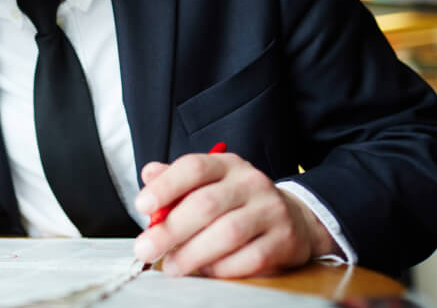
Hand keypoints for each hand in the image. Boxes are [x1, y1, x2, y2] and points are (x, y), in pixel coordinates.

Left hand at [133, 152, 339, 277]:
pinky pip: (250, 258)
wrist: (294, 218)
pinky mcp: (284, 240)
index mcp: (227, 165)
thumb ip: (177, 180)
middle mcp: (250, 182)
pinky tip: (205, 271)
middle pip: (206, 204)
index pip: (194, 167)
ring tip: (172, 266)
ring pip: (227, 233)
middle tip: (146, 248)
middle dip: (170, 230)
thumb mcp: (209, 183)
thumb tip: (148, 174)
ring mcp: (270, 210)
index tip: (141, 206)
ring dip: (193, 254)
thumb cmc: (237, 202)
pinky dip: (222, 268)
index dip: (165, 186)